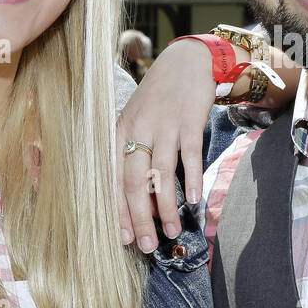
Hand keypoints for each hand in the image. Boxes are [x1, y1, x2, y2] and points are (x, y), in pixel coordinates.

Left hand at [116, 39, 214, 251]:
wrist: (188, 62)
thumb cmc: (160, 97)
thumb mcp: (138, 120)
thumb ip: (135, 154)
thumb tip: (139, 199)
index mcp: (120, 131)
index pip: (113, 179)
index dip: (117, 211)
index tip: (123, 239)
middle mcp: (138, 129)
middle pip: (133, 182)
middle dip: (139, 218)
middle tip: (146, 245)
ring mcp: (164, 125)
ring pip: (160, 175)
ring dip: (165, 207)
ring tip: (173, 231)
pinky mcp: (189, 121)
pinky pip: (189, 156)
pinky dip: (191, 180)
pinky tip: (193, 201)